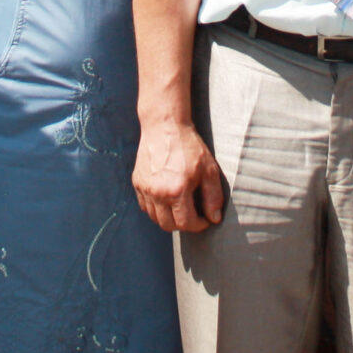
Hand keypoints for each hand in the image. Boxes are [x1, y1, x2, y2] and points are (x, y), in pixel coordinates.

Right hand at [131, 118, 224, 232]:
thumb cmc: (189, 146)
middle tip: (193, 215)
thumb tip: (214, 218)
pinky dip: (156, 209)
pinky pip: (145, 206)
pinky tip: (167, 199)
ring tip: (180, 207)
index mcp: (177, 191)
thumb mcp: (209, 169)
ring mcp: (145, 189)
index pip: (186, 224)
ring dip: (169, 218)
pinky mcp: (137, 183)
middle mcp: (158, 193)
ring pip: (155, 218)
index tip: (205, 219)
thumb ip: (213, 196)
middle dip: (183, 225)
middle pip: (168, 225)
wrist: (165, 126)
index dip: (199, 225)